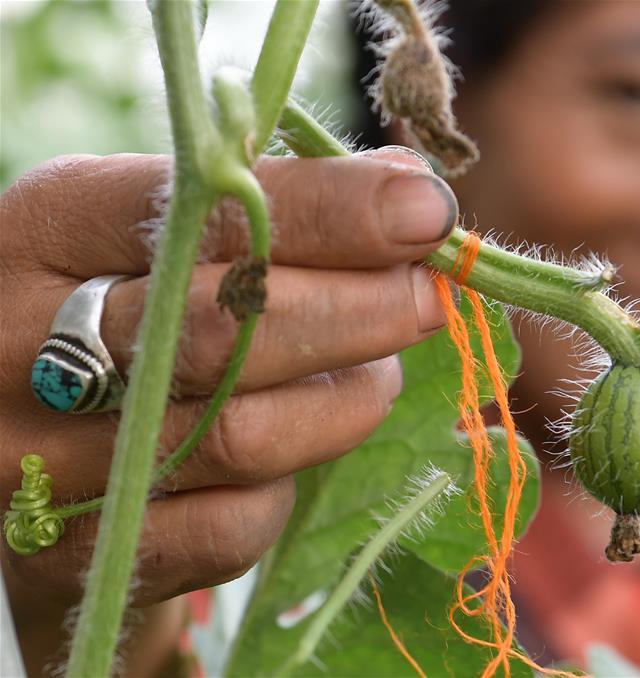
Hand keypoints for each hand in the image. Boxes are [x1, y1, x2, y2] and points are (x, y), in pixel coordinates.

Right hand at [0, 147, 455, 672]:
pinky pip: (227, 528)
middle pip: (227, 326)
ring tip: (378, 378)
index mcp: (46, 228)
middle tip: (428, 299)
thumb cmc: (118, 316)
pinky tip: (293, 459)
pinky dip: (283, 492)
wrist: (22, 445)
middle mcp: (21, 342)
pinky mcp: (73, 555)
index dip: (331, 209)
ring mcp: (38, 461)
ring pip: (241, 434)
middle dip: (361, 309)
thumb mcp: (157, 237)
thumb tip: (413, 192)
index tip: (425, 210)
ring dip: (344, 404)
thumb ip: (270, 208)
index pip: (202, 209)